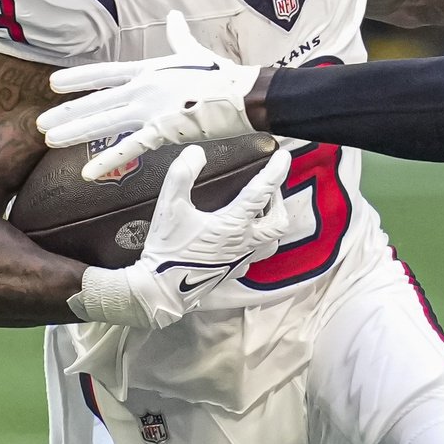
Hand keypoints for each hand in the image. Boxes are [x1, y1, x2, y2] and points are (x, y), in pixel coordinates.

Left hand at [38, 12, 261, 181]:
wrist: (243, 93)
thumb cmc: (221, 74)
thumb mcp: (194, 50)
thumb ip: (178, 35)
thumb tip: (175, 15)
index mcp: (149, 70)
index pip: (105, 73)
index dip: (78, 78)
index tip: (53, 82)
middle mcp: (144, 88)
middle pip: (98, 101)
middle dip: (67, 112)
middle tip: (40, 123)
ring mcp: (152, 109)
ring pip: (106, 122)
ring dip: (76, 131)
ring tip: (52, 140)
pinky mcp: (164, 130)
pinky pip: (131, 147)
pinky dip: (108, 160)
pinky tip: (88, 172)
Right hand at [68, 145, 291, 328]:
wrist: (160, 290)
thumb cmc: (167, 249)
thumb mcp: (170, 207)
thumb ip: (181, 175)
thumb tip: (196, 153)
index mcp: (233, 225)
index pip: (261, 193)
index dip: (275, 172)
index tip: (283, 157)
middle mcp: (244, 243)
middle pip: (279, 222)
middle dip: (279, 201)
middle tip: (267, 188)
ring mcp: (240, 260)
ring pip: (270, 242)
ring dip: (270, 223)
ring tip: (258, 210)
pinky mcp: (232, 272)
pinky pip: (253, 256)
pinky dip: (254, 243)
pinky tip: (241, 236)